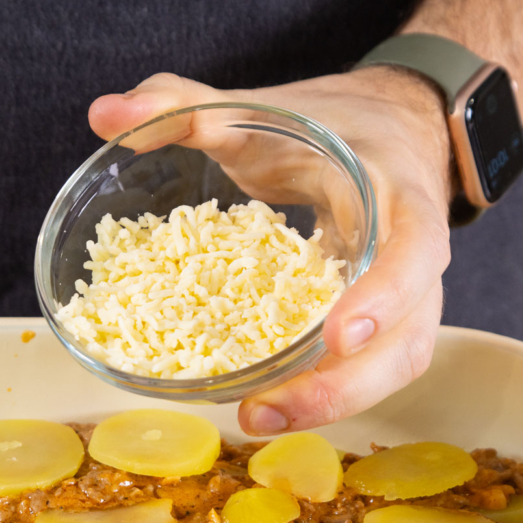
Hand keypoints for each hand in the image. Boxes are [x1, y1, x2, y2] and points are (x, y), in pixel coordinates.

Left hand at [89, 69, 454, 434]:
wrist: (391, 128)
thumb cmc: (329, 123)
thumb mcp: (262, 106)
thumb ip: (182, 104)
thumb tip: (106, 117)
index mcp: (396, 191)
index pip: (416, 247)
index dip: (386, 295)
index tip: (337, 335)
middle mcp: (411, 254)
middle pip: (407, 339)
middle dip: (343, 387)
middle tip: (265, 410)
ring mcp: (404, 295)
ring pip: (393, 367)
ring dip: (329, 404)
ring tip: (257, 418)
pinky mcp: (381, 320)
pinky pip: (368, 368)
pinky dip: (324, 392)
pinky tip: (269, 404)